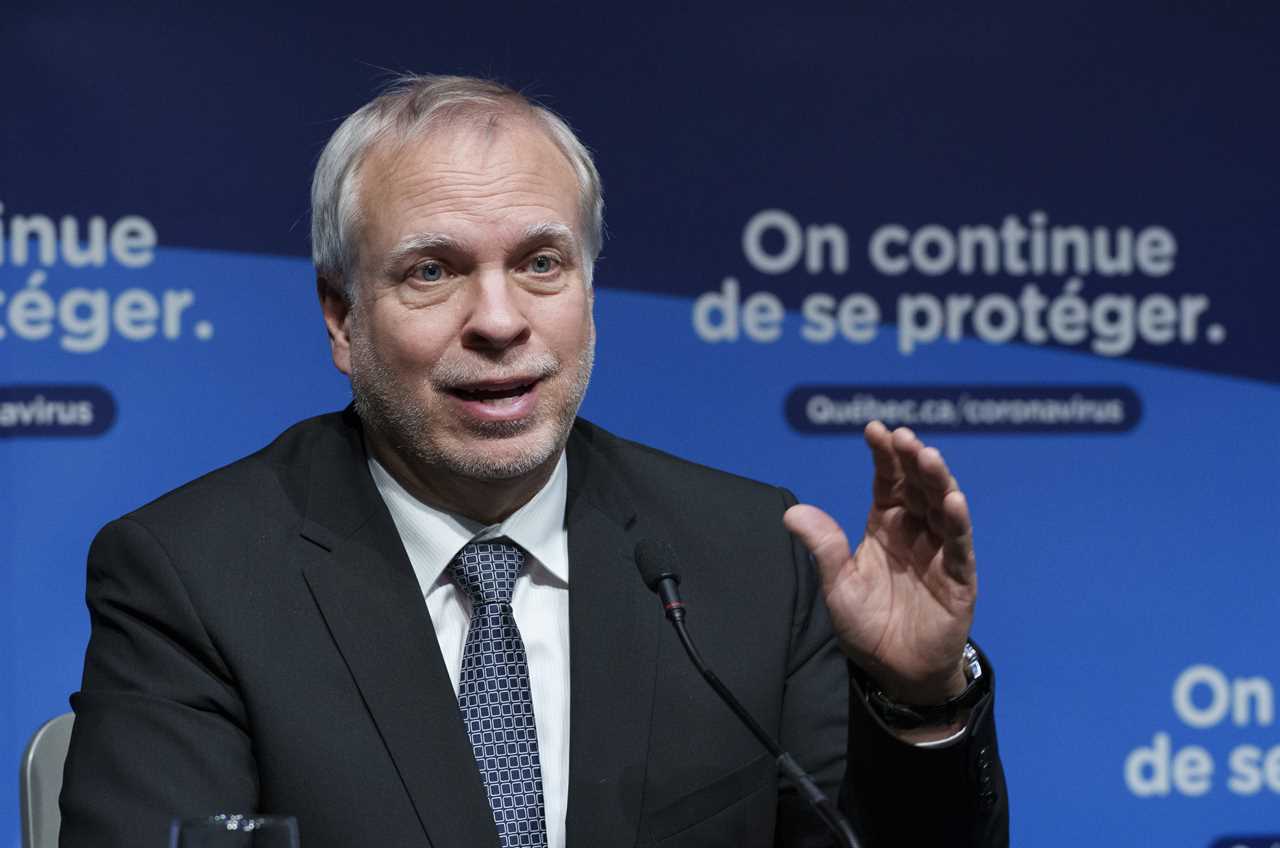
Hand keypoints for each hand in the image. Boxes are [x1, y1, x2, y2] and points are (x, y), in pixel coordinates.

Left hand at [784, 421, 975, 704]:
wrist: (897, 672)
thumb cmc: (868, 627)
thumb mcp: (838, 586)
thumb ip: (823, 548)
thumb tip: (792, 513)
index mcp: (885, 527)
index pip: (887, 482)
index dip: (883, 456)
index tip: (874, 429)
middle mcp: (915, 531)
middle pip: (917, 486)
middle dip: (912, 460)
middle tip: (904, 437)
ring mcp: (939, 551)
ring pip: (942, 507)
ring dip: (937, 481)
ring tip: (928, 457)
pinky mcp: (959, 577)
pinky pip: (959, 545)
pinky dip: (957, 522)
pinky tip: (953, 501)